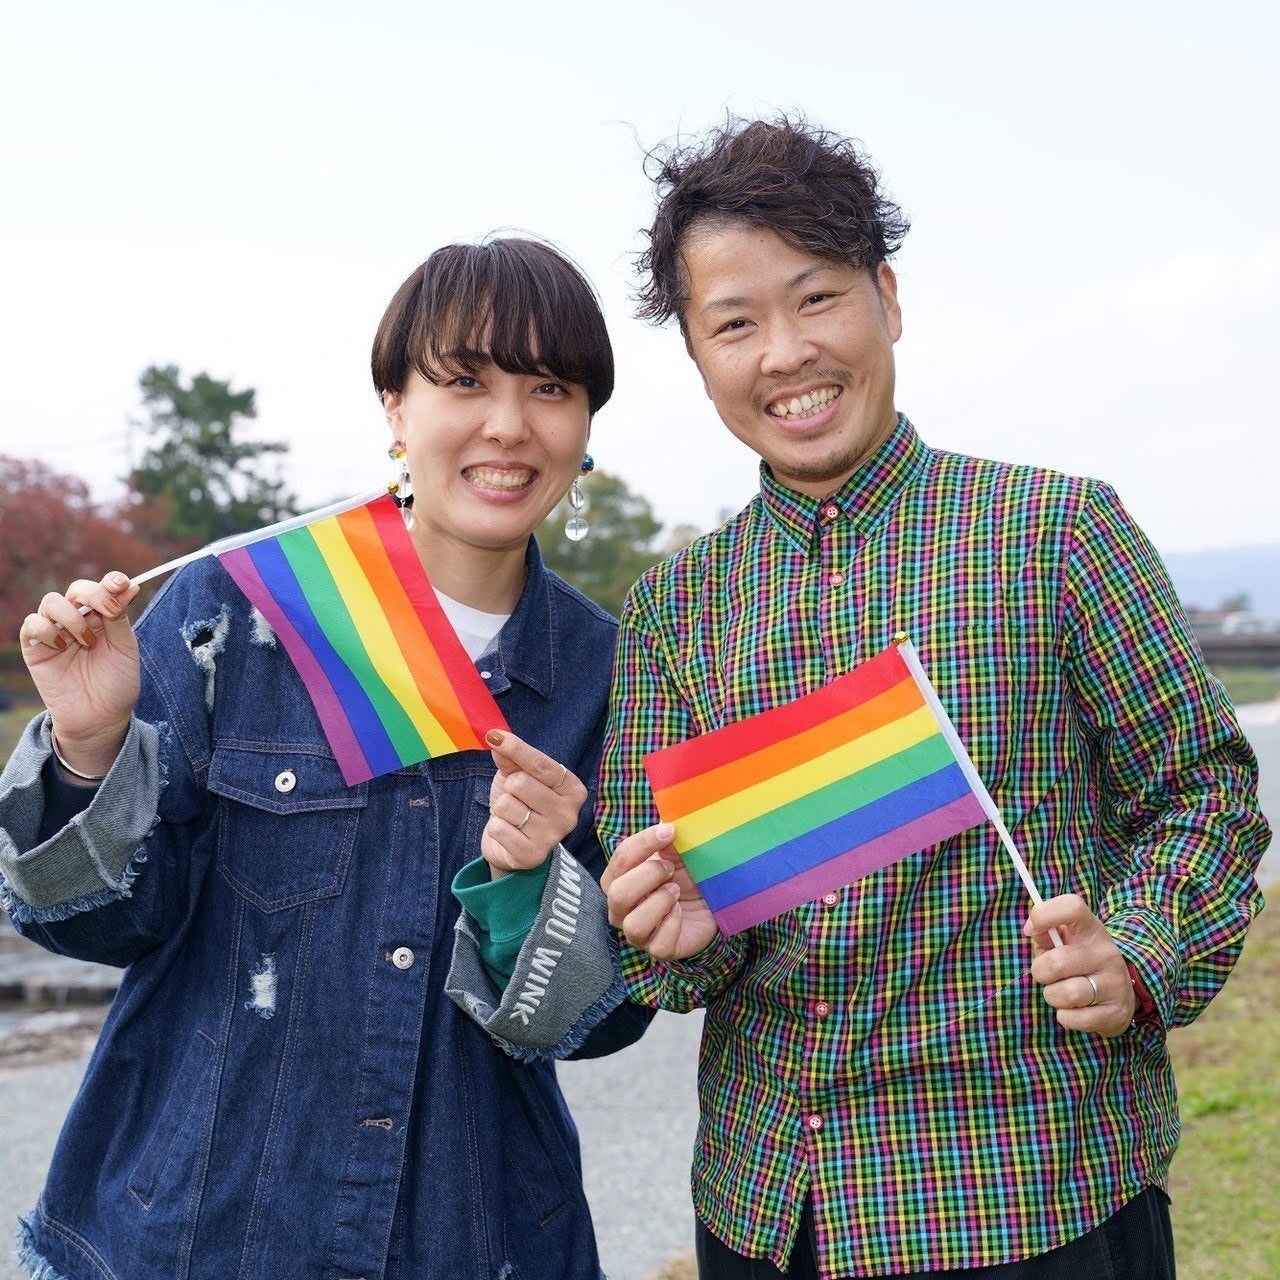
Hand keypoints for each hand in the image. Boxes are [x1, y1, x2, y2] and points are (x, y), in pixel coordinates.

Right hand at [19, 572, 140, 775]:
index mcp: (104, 618)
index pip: (103, 588)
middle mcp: (79, 621)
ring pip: (51, 602)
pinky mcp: (36, 648)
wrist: (101, 719)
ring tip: (86, 642)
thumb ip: (120, 618)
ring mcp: (56, 633)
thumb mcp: (125, 649)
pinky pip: (31, 624)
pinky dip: (46, 629)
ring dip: (72, 617)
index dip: (110, 581)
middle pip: (76, 589)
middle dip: (93, 594)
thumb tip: (129, 585)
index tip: (121, 584)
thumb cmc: (117, 685)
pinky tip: (62, 647)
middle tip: (109, 611)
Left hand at [480, 729, 587, 876]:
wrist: (511, 844)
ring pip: (508, 805)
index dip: (515, 748)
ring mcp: (553, 837)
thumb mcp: (516, 774)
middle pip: (521, 783)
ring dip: (502, 810)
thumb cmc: (520, 803)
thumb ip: (510, 757)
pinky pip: (499, 828)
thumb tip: (497, 737)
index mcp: (572, 789)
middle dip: (509, 788)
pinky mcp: (533, 855)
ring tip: (512, 818)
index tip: (494, 737)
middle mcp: (570, 814)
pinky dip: (496, 828)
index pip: (541, 764)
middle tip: (516, 800)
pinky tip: (508, 833)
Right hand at [601, 824, 718, 960]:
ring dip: (660, 902)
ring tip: (676, 892)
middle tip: (671, 869)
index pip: (621, 858)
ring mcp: (637, 932)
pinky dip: (673, 925)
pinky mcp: (658, 949)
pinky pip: (658, 944)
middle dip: (649, 875)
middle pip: (617, 894)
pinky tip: (681, 912)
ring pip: (634, 924)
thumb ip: (667, 835)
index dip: (644, 843)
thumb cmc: (685, 873)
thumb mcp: (677, 850)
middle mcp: (620, 907)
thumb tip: (668, 823)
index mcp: (619, 878)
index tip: (670, 832)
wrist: (710, 902)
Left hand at [1025, 893, 1135, 1037]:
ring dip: (1052, 996)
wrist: (1119, 994)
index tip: (1031, 930)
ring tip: (1060, 992)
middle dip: (1040, 972)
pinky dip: (1065, 1017)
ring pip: (1065, 994)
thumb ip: (1046, 933)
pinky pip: (1074, 1018)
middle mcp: (1106, 953)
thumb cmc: (1079, 962)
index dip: (1044, 914)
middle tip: (1046, 975)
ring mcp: (1115, 983)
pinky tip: (1074, 1009)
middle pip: (1056, 962)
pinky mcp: (1117, 1012)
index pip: (1072, 906)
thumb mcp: (1065, 941)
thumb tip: (1031, 929)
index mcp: (1091, 929)